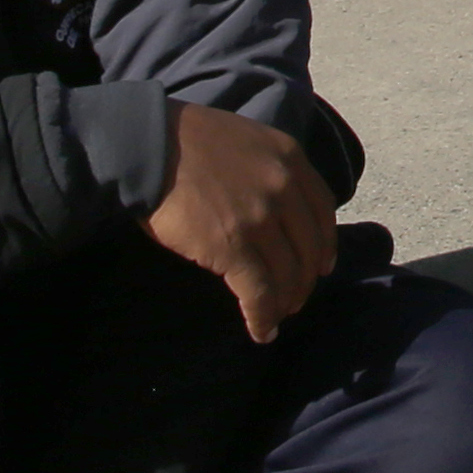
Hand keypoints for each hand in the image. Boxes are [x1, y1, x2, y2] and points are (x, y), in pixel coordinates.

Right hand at [145, 101, 338, 344]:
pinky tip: (261, 332)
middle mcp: (284, 187)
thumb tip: (271, 209)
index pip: (323, 210)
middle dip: (305, 279)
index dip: (325, 244)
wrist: (147, 144)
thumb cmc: (182, 141)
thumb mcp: (244, 141)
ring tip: (276, 318)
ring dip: (285, 302)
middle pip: (309, 246)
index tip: (323, 265)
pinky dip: (263, 317)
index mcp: (290, 157)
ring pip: (288, 274)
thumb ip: (266, 169)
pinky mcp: (233, 247)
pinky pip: (258, 292)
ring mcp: (261, 218)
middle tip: (295, 299)